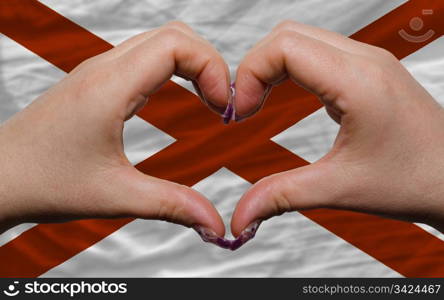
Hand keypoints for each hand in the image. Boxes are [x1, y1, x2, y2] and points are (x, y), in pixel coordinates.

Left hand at [0, 22, 229, 235]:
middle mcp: (104, 68)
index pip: (177, 44)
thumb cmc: (42, 182)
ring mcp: (99, 71)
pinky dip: (174, 70)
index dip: (212, 67)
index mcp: (109, 87)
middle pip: (175, 35)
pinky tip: (182, 97)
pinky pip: (145, 58)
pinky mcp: (97, 81)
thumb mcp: (115, 196)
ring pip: (160, 42)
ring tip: (209, 101)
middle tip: (222, 105)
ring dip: (193, 65)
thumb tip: (214, 224)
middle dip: (209, 64)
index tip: (224, 107)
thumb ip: (171, 206)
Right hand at [231, 21, 443, 236]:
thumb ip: (282, 196)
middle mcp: (365, 60)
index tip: (241, 113)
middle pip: (287, 35)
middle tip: (245, 108)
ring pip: (302, 39)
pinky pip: (318, 52)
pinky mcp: (368, 72)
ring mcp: (369, 62)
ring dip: (272, 66)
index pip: (284, 46)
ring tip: (258, 103)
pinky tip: (284, 96)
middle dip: (255, 67)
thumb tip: (240, 216)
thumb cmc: (413, 181)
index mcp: (358, 81)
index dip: (250, 74)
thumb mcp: (339, 189)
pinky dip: (290, 69)